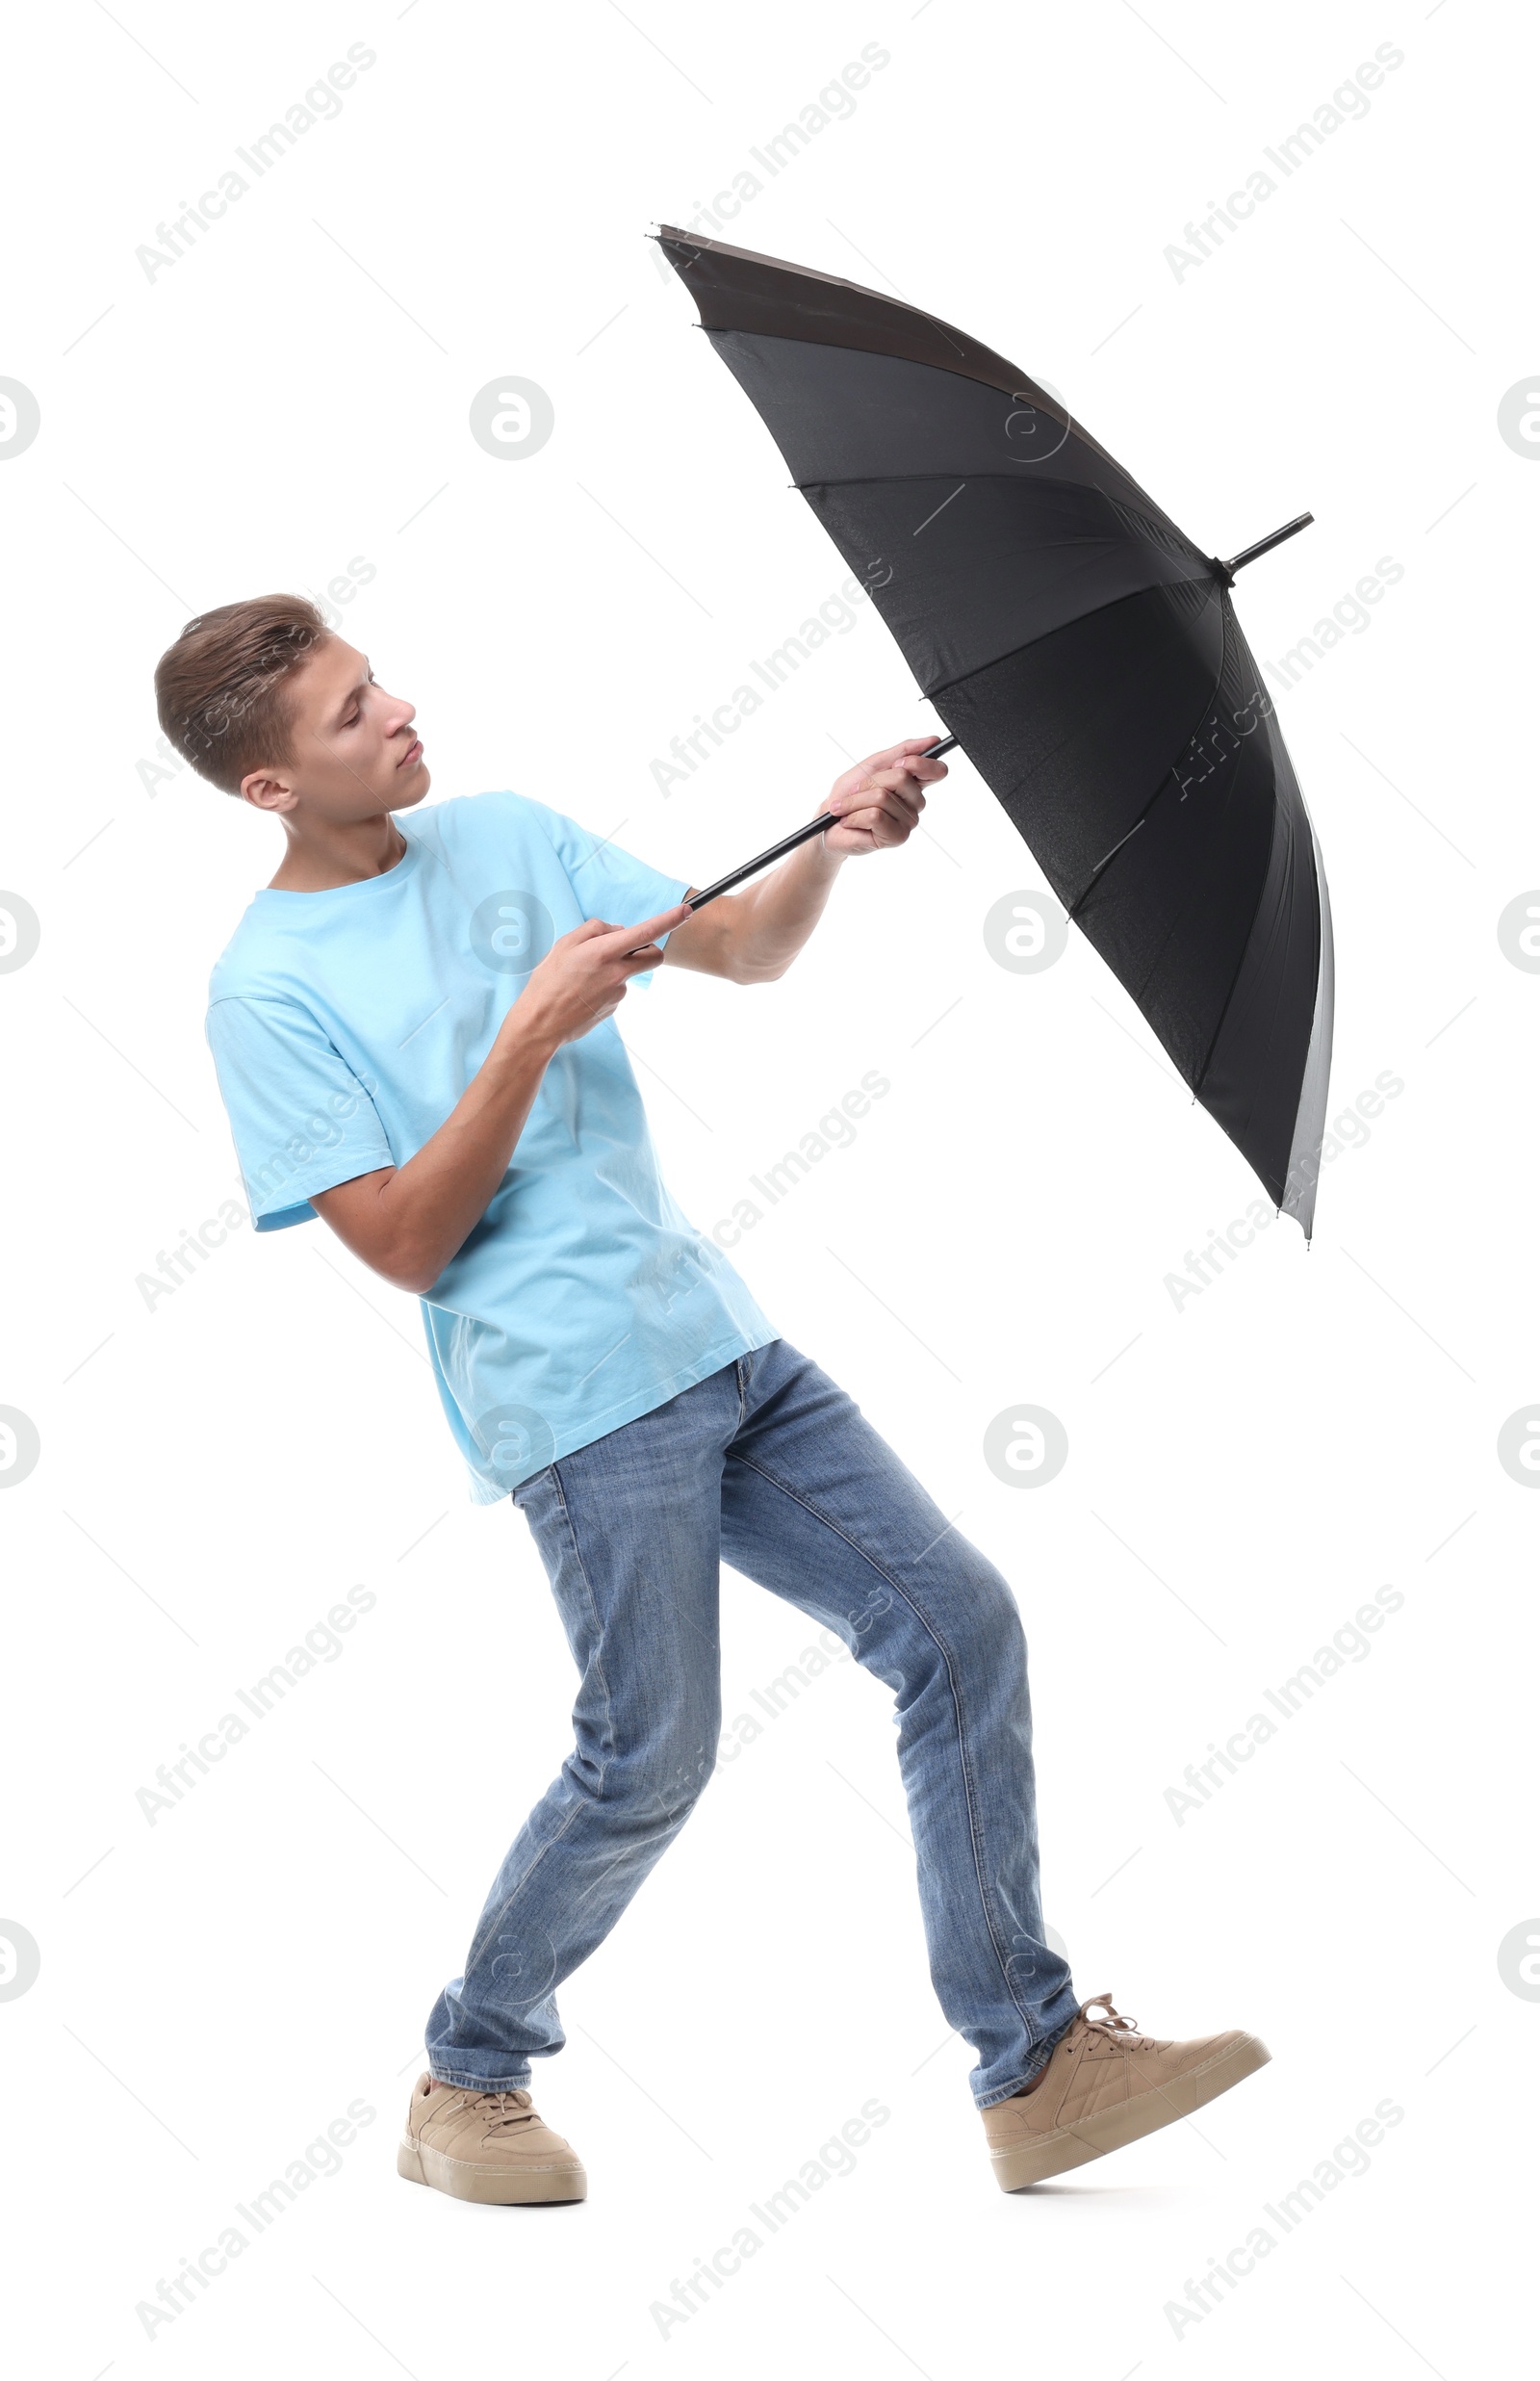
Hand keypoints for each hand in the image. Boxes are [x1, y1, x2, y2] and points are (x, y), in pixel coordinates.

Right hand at [507, 903, 690, 1049]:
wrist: (541, 1024)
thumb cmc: (548, 981)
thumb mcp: (564, 944)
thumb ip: (595, 929)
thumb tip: (619, 930)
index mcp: (604, 952)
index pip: (646, 932)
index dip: (669, 920)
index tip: (687, 911)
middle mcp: (617, 972)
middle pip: (654, 956)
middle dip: (649, 949)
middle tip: (626, 948)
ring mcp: (619, 993)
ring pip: (631, 972)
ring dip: (617, 969)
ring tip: (584, 977)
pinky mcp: (615, 1007)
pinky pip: (618, 989)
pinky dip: (606, 986)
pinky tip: (584, 992)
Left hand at [819, 738, 947, 857]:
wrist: (828, 823)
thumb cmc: (850, 794)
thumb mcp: (874, 765)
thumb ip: (903, 751)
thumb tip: (932, 741)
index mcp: (914, 784)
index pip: (938, 770)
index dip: (920, 763)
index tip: (898, 763)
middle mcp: (916, 803)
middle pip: (901, 777)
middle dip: (871, 781)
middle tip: (857, 791)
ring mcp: (909, 821)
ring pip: (882, 797)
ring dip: (856, 800)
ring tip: (849, 809)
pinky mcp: (897, 837)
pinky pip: (875, 816)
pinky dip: (854, 815)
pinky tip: (850, 821)